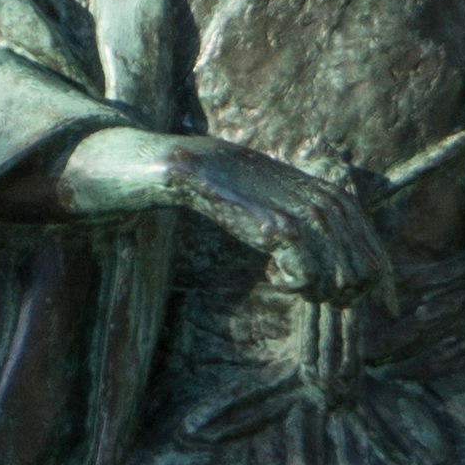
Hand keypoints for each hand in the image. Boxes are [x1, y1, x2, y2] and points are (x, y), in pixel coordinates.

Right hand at [44, 121, 386, 300]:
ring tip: (324, 296)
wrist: (79, 160)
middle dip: (361, 258)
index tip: (384, 297)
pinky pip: (253, 212)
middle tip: (365, 304)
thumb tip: (288, 254)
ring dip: (328, 261)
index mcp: (258, 169)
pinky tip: (290, 278)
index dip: (369, 248)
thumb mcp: (202, 204)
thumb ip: (243, 218)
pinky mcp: (191, 177)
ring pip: (304, 212)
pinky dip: (286, 247)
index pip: (337, 203)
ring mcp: (221, 167)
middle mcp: (249, 162)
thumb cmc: (132, 190)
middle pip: (333, 207)